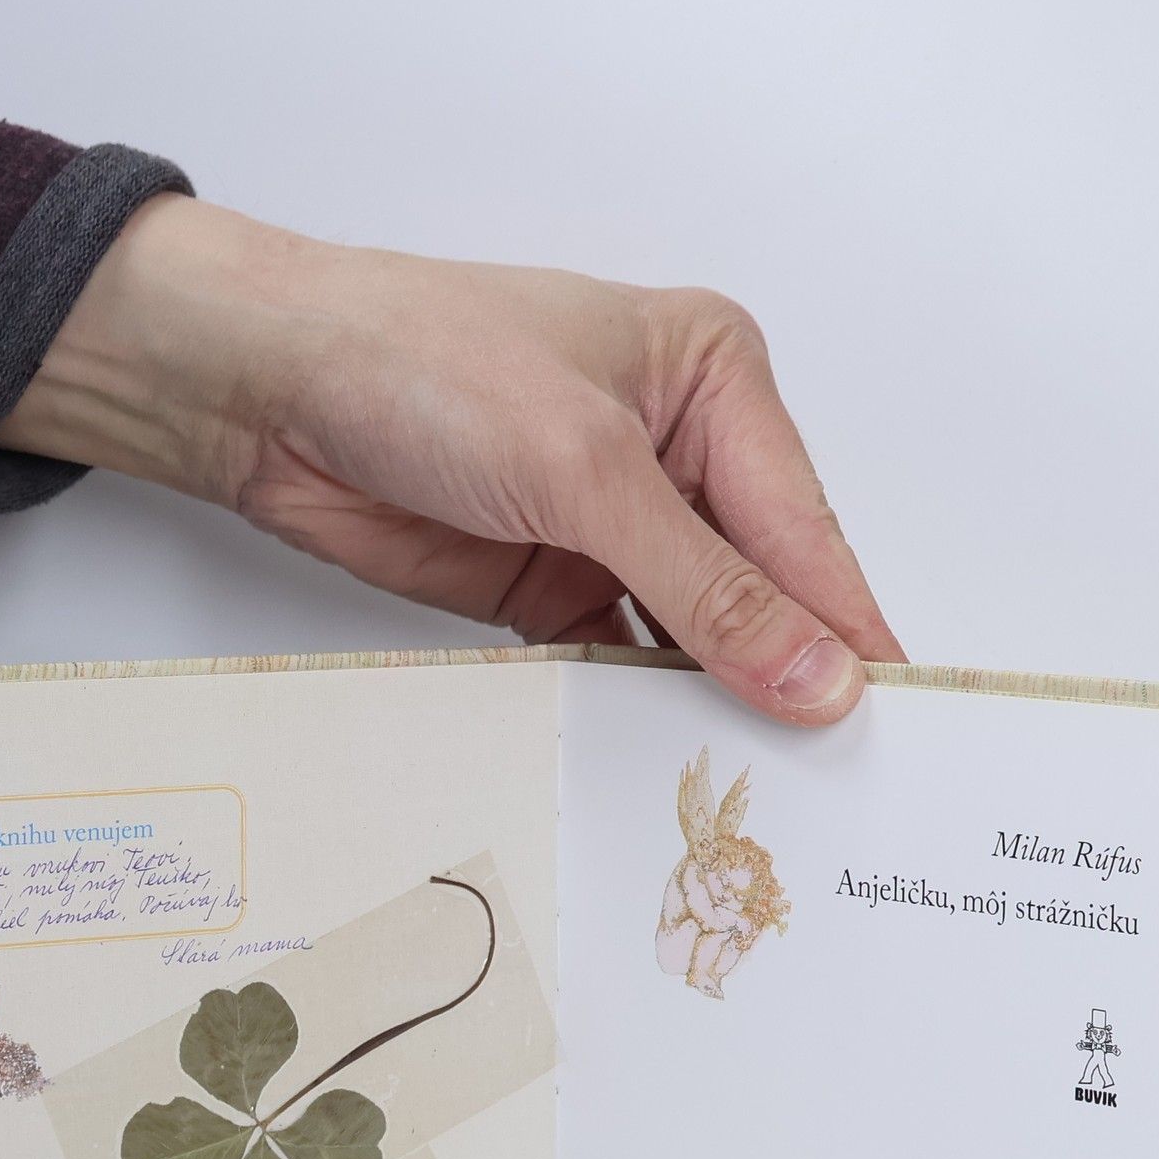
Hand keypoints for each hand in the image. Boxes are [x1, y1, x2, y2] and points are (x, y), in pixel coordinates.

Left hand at [0, 197, 903, 722]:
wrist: (263, 392)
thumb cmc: (420, 366)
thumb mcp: (585, 469)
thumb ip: (704, 585)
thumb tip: (816, 675)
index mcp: (713, 378)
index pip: (803, 525)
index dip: (846, 628)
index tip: (896, 722)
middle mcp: (674, 448)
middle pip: (760, 582)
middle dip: (790, 671)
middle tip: (840, 781)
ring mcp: (610, 519)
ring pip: (694, 629)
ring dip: (716, 698)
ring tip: (764, 793)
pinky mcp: (549, 578)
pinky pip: (622, 657)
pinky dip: (642, 706)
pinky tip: (670, 760)